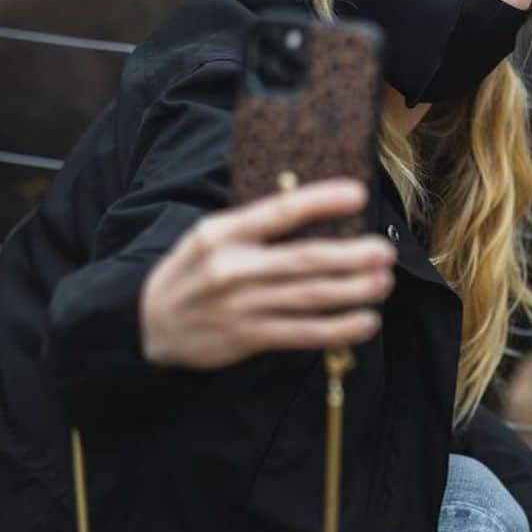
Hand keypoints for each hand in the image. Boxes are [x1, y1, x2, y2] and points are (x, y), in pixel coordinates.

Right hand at [140, 179, 394, 367]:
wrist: (147, 322)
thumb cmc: (193, 270)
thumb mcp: (211, 235)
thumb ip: (256, 224)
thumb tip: (313, 206)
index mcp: (223, 232)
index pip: (278, 212)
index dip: (319, 201)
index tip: (357, 194)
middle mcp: (232, 267)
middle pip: (302, 259)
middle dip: (349, 256)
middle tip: (384, 251)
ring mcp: (240, 305)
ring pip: (306, 297)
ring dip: (351, 290)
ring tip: (382, 282)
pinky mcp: (246, 337)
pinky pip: (300, 333)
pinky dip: (336, 329)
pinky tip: (364, 322)